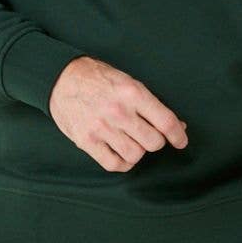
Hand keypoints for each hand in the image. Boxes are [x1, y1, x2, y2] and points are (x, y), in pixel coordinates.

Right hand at [48, 56, 187, 170]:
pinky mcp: (87, 141)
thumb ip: (150, 104)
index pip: (166, 121)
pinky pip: (114, 164)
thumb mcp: (127, 82)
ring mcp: (101, 128)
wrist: (60, 78)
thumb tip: (177, 126)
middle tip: (148, 135)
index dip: (178, 135)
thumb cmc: (98, 79)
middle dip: (155, 141)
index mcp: (132, 93)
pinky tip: (121, 153)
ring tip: (131, 141)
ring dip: (138, 151)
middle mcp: (118, 111)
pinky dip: (123, 162)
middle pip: (153, 142)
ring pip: (135, 155)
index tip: (181, 141)